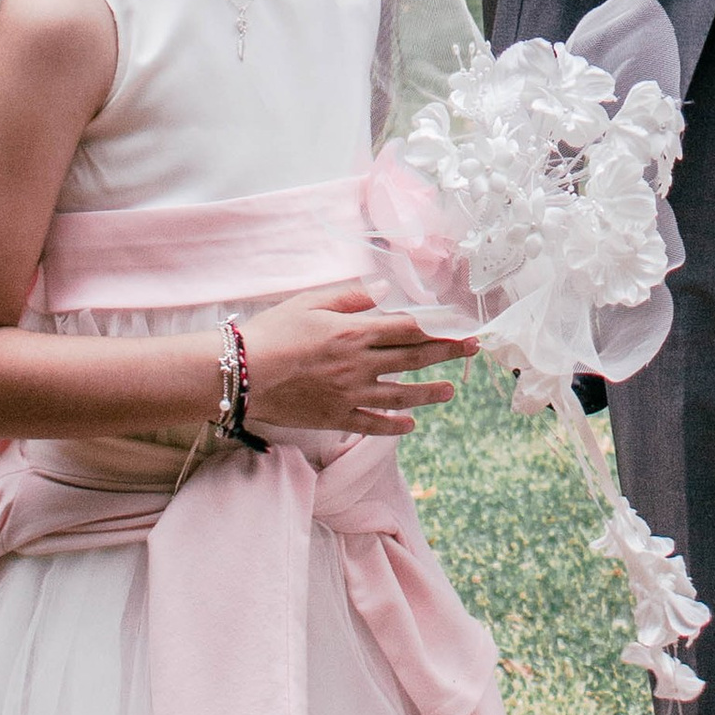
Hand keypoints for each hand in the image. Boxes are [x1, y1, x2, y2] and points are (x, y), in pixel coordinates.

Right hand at [239, 283, 475, 436]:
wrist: (241, 374)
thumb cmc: (273, 331)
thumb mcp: (312, 302)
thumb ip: (353, 297)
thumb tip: (387, 289)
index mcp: (356, 332)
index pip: (410, 329)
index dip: (441, 327)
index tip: (463, 325)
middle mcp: (359, 364)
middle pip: (414, 358)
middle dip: (447, 353)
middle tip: (473, 350)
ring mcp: (350, 394)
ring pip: (401, 394)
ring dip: (430, 393)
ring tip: (451, 391)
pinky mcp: (335, 417)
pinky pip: (373, 424)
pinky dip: (394, 425)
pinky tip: (410, 424)